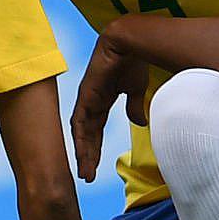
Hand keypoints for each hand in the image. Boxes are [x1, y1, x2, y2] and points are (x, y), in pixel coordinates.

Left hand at [70, 30, 147, 182]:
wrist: (130, 42)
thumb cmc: (133, 62)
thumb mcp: (136, 90)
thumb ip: (134, 106)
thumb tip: (138, 122)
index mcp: (101, 100)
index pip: (96, 131)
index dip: (95, 149)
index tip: (95, 167)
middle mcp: (90, 102)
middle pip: (87, 135)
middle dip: (88, 156)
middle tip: (87, 177)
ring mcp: (86, 99)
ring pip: (81, 133)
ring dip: (83, 153)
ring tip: (86, 173)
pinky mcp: (85, 95)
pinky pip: (80, 122)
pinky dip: (80, 140)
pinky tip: (82, 155)